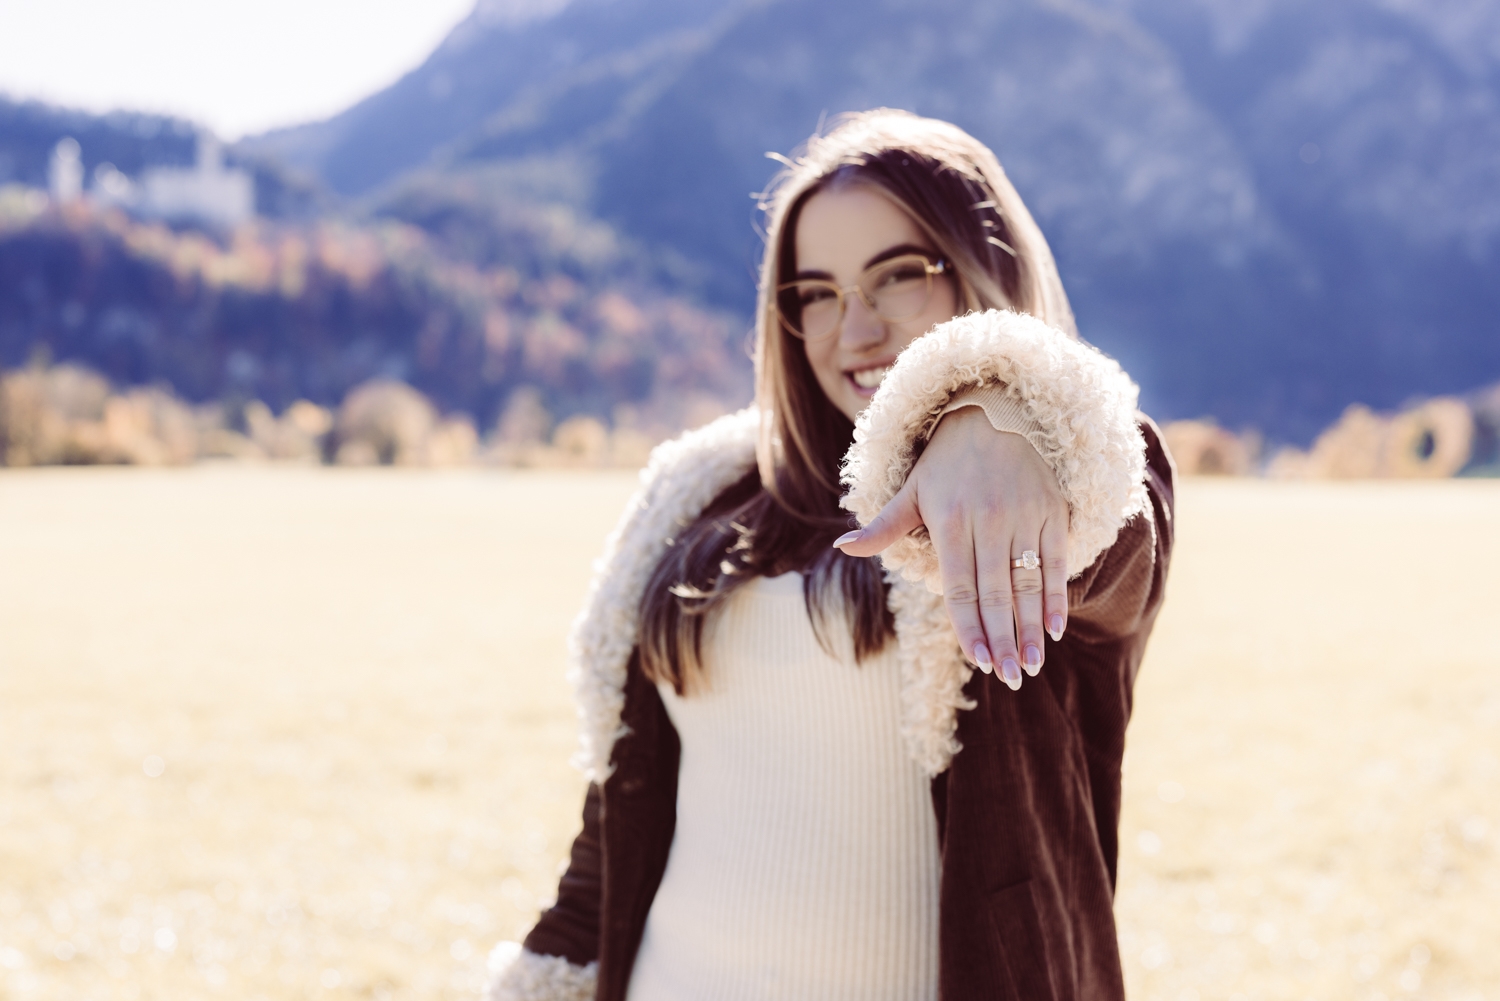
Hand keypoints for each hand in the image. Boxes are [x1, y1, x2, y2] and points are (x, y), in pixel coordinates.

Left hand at [835, 407, 1068, 689]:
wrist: (995, 411)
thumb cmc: (945, 460)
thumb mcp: (911, 489)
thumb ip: (883, 526)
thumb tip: (842, 548)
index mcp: (951, 521)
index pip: (960, 587)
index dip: (970, 627)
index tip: (978, 661)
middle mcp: (989, 521)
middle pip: (996, 593)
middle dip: (1003, 639)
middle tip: (1009, 677)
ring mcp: (1024, 517)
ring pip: (1029, 583)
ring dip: (1032, 628)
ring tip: (1033, 664)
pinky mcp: (1051, 512)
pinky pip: (1057, 562)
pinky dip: (1057, 597)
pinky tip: (1055, 628)